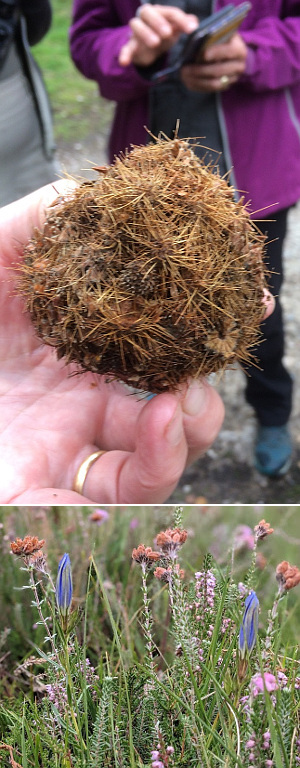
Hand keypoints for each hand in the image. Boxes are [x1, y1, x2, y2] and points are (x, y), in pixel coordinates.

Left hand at [0, 181, 226, 503]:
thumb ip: (34, 223)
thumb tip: (92, 189)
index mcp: (67, 347)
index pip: (150, 339)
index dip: (197, 317)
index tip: (241, 290)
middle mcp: (74, 400)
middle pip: (166, 399)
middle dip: (211, 372)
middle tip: (237, 335)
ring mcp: (64, 448)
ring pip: (159, 452)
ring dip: (194, 422)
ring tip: (187, 394)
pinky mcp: (46, 494)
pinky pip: (119, 494)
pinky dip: (159, 462)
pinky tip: (163, 423)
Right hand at [119, 3, 197, 67]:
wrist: (149, 47)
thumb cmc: (164, 34)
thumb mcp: (176, 29)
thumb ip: (185, 25)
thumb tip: (194, 22)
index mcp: (159, 11)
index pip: (170, 12)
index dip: (181, 20)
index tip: (191, 30)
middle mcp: (145, 18)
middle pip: (148, 13)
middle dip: (158, 22)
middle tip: (168, 33)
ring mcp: (136, 31)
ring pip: (136, 26)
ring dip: (145, 33)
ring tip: (155, 43)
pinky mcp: (130, 46)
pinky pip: (125, 48)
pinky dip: (124, 55)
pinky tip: (124, 62)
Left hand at [181, 33, 246, 91]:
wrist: (233, 54)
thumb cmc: (223, 39)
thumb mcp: (221, 32)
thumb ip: (212, 32)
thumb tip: (195, 31)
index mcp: (239, 49)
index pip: (229, 51)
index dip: (215, 52)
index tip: (202, 54)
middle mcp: (239, 66)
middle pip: (218, 71)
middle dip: (200, 70)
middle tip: (184, 68)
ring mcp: (232, 79)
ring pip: (213, 84)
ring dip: (196, 80)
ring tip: (183, 75)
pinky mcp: (224, 87)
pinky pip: (210, 90)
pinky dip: (197, 85)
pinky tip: (187, 81)